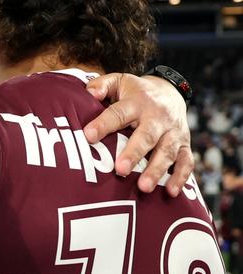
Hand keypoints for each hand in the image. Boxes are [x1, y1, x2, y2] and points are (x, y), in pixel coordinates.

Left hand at [84, 73, 192, 196]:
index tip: (88, 136)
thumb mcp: (118, 82)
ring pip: (167, 152)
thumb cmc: (135, 92)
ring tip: (143, 187)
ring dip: (156, 170)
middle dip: (134, 153)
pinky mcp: (185, 145)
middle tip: (120, 170)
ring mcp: (173, 132)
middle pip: (147, 135)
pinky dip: (180, 177)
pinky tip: (171, 192)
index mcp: (137, 102)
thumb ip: (102, 85)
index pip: (118, 113)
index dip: (103, 124)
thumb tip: (89, 93)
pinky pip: (186, 162)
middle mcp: (157, 117)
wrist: (170, 92)